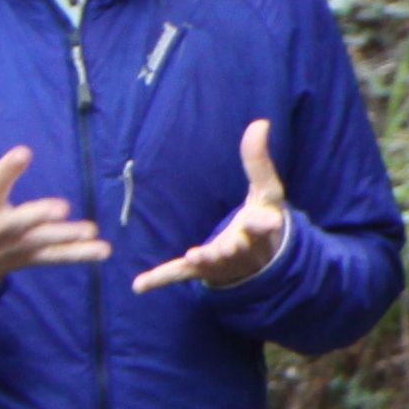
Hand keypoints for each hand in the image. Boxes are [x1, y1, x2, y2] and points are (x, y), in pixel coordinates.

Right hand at [0, 119, 107, 282]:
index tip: (24, 153)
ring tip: (90, 232)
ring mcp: (13, 246)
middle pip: (22, 221)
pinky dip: (77, 255)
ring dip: (67, 238)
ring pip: (43, 242)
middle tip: (61, 208)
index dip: (7, 170)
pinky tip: (102, 251)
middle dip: (40, 215)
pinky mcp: (24, 259)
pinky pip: (52, 258)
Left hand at [130, 116, 288, 295]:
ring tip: (195, 256)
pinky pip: (178, 275)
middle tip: (227, 244)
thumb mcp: (265, 191)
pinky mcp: (200, 271)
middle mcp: (241, 249)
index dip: (265, 223)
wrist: (261, 259)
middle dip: (233, 247)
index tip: (270, 221)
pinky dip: (160, 280)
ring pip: (212, 264)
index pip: (265, 225)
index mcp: (259, 228)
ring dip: (204, 261)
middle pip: (237, 248)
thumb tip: (259, 123)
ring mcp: (219, 263)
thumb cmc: (262, 218)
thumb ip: (258, 160)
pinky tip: (139, 285)